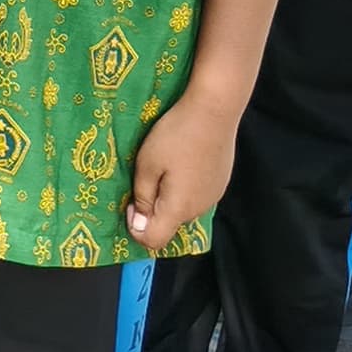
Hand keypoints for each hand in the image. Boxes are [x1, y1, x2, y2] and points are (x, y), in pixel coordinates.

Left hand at [124, 93, 241, 253]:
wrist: (214, 110)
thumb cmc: (175, 135)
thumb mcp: (146, 165)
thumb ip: (141, 197)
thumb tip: (138, 225)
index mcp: (178, 208)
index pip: (154, 240)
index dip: (136, 229)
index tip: (131, 203)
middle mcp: (199, 208)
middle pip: (169, 224)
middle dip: (152, 209)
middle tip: (146, 177)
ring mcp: (213, 196)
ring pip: (183, 209)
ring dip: (168, 198)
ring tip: (164, 166)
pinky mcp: (220, 183)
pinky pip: (196, 196)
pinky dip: (184, 188)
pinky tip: (182, 162)